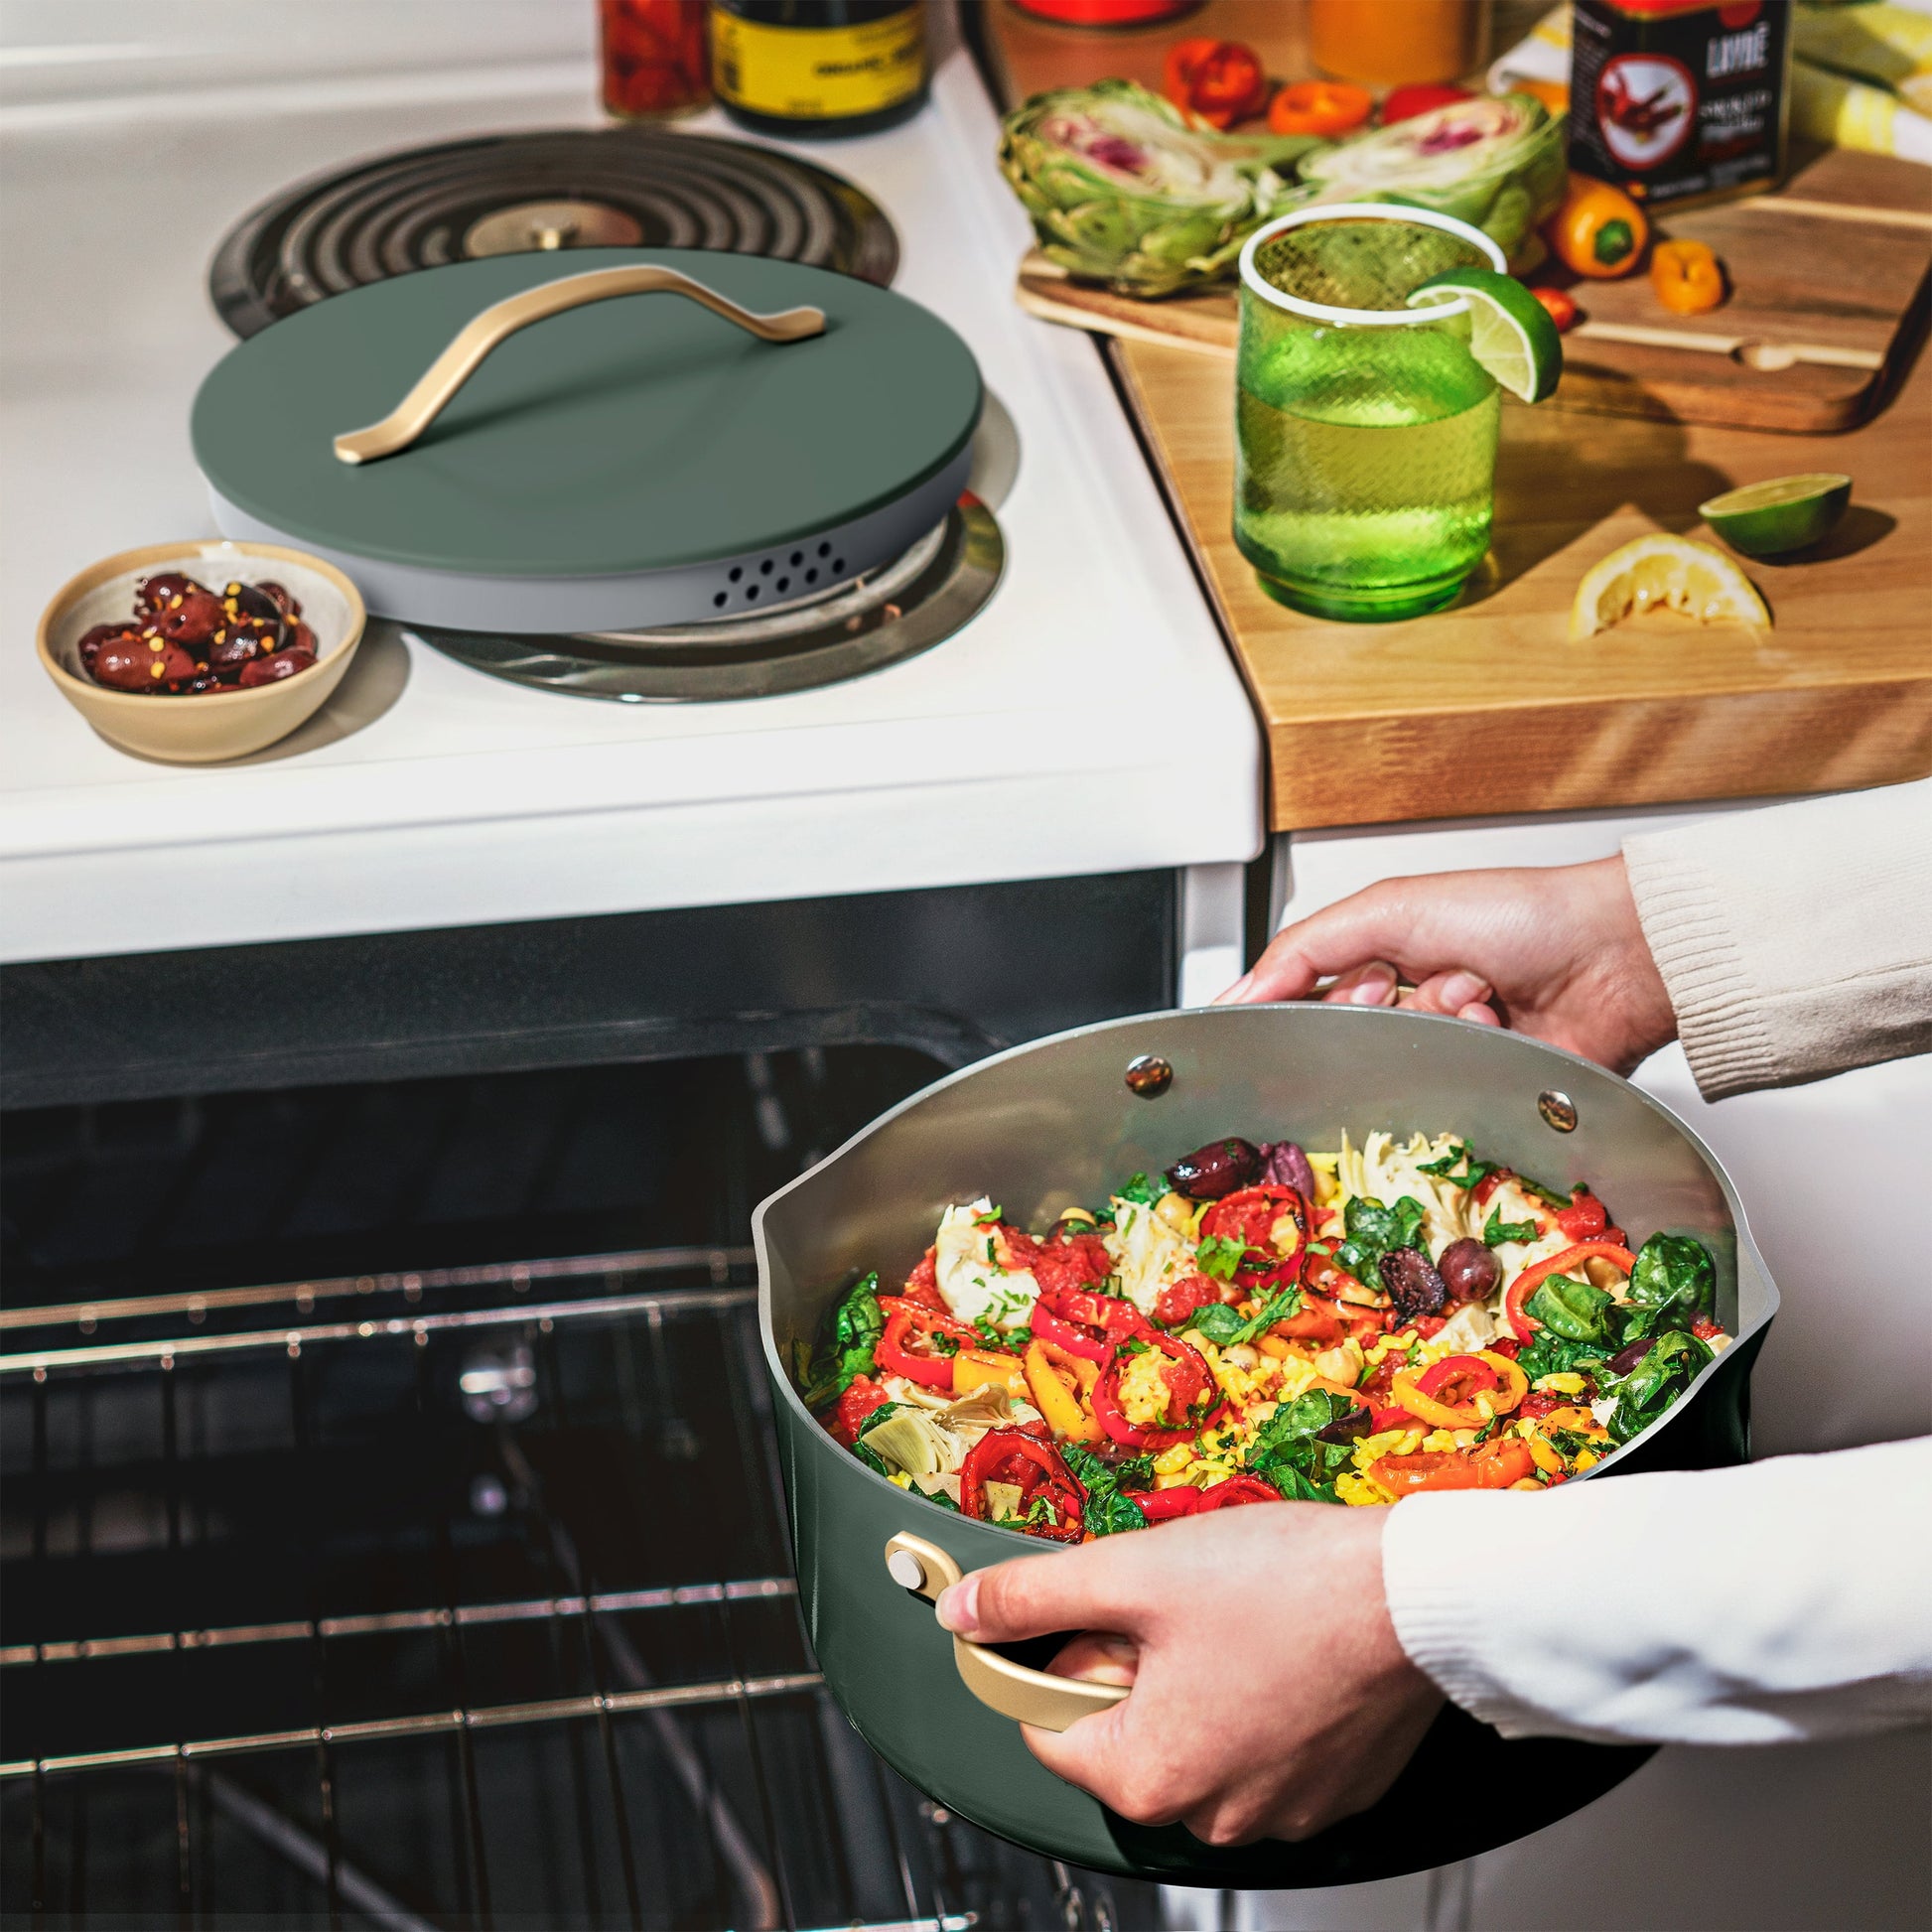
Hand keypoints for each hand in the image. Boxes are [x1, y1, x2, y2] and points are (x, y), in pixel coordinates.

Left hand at [934, 1505, 1441, 1845]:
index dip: (1057, 1656)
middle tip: (1175, 1606)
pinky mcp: (1331, 1789)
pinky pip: (1260, 1747)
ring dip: (1195, 1683)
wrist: (1418, 1595)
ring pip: (1194, 1739)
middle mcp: (1212, 1815)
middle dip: (1132, 1668)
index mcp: (1149, 1776)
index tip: (1098, 1611)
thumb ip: (1035, 1594)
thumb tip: (967, 1610)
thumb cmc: (1289, 1585)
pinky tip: (1279, 1646)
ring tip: (1233, 1620)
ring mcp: (1278, 1810)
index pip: (1046, 1727)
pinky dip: (1257, 1700)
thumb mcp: (1136, 1570)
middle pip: (1122, 1735)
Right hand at [1218, 856, 1677, 1074]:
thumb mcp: (1390, 908)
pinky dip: (1473, 1055)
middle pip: (1353, 1039)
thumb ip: (1302, 948)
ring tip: (1477, 998)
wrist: (1614, 956)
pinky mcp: (1490, 1091)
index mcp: (1385, 958)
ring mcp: (1454, 1052)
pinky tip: (1499, 1026)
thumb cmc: (1519, 914)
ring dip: (1438, 1027)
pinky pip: (1449, 1095)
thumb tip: (1236, 994)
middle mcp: (1416, 1009)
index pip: (1308, 998)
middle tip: (1412, 985)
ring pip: (1401, 1067)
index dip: (1308, 1004)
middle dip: (1382, 1010)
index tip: (1325, 1001)